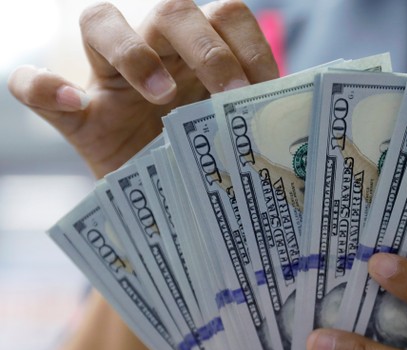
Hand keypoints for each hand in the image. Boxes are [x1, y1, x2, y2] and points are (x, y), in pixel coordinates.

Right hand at [7, 0, 277, 177]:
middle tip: (228, 96)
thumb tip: (304, 133)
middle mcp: (155, 53)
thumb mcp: (236, 144)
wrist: (162, 203)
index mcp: (202, 57)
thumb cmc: (206, 164)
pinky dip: (41, 86)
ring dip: (132, 51)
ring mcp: (108, 80)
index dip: (249, 45)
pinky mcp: (75, 116)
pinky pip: (32, 85)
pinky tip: (68, 101)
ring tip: (159, 94)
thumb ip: (258, 126)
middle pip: (171, 10)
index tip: (265, 91)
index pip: (227, 16)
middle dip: (206, 49)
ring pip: (100, 20)